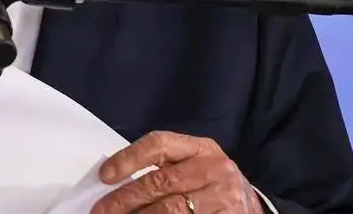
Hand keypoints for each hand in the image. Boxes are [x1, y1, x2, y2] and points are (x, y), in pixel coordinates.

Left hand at [91, 131, 262, 212]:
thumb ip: (162, 168)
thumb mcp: (193, 165)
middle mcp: (215, 170)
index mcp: (202, 148)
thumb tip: (113, 182)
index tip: (104, 176)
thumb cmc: (211, 182)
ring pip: (171, 210)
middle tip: (101, 211)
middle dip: (125, 198)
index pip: (159, 144)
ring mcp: (223, 199)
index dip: (128, 158)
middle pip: (161, 181)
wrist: (251, 207)